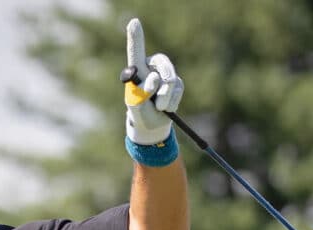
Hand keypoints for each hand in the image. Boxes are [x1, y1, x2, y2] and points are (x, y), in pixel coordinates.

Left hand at [124, 18, 183, 144]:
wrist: (151, 125)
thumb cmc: (139, 113)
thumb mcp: (136, 105)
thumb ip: (142, 92)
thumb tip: (154, 78)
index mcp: (137, 70)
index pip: (136, 52)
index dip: (136, 37)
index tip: (134, 22)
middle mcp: (151, 67)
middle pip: (163, 65)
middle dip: (164, 85)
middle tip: (158, 105)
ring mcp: (165, 74)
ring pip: (171, 80)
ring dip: (165, 98)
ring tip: (159, 108)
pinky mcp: (176, 82)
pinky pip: (178, 89)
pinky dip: (172, 102)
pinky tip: (165, 108)